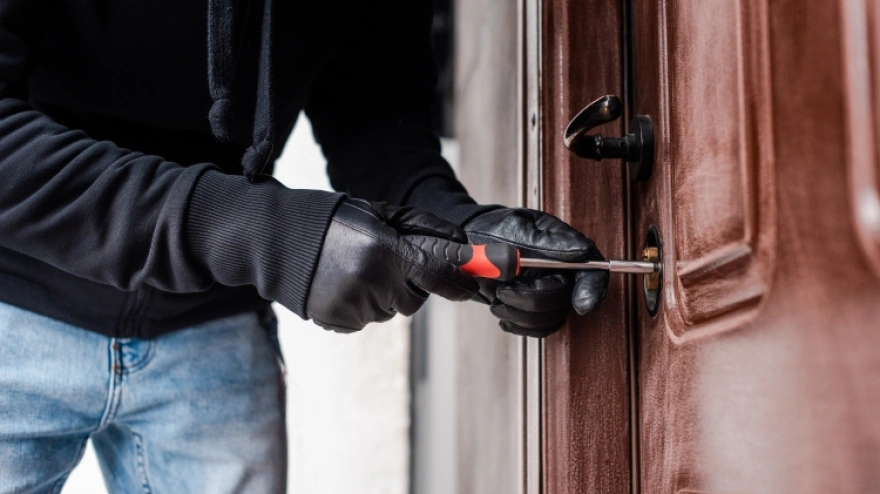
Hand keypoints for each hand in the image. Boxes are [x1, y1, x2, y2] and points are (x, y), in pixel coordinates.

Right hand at [306, 199, 478, 332]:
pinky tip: (342, 285)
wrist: (279, 240)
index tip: (472, 287)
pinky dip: (361, 306)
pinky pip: (366, 320)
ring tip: (354, 271)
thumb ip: (423, 228)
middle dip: (408, 285)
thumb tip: (462, 245)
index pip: (437, 274)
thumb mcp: (380, 214)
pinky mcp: (339, 321)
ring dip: (383, 295)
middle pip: (414, 300)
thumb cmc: (336, 222)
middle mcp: (372, 282)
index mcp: (385, 251)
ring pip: (390, 311)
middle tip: (385, 263)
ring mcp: (354, 306)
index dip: (459, 283)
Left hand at [463, 208, 608, 337]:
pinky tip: (501, 311)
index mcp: (563, 247)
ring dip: (521, 314)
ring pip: (551, 318)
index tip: (581, 305)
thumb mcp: (515, 228)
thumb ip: (546, 242)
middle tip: (503, 291)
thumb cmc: (492, 229)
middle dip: (533, 300)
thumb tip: (581, 250)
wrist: (467, 245)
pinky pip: (537, 328)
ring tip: (496, 298)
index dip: (593, 289)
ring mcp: (546, 291)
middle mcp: (560, 271)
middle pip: (566, 299)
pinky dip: (518, 324)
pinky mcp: (531, 308)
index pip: (592, 269)